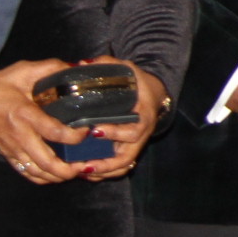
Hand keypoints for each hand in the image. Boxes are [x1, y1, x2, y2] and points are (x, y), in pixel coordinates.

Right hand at [0, 58, 91, 184]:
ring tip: (74, 172)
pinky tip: (54, 176)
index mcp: (27, 115)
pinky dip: (41, 178)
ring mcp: (12, 148)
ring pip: (36, 172)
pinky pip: (25, 172)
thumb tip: (75, 66)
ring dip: (57, 176)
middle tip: (85, 164)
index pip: (55, 132)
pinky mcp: (6, 154)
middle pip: (47, 162)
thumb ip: (49, 68)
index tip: (87, 131)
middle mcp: (20, 136)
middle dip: (68, 168)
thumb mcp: (23, 70)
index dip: (75, 136)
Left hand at [78, 57, 168, 181]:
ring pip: (124, 165)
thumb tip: (81, 63)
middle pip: (128, 156)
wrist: (156, 94)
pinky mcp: (130, 149)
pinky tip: (87, 172)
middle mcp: (142, 133)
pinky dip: (105, 173)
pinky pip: (121, 167)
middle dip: (106, 163)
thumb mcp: (127, 69)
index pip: (133, 130)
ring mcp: (136, 144)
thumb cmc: (138, 82)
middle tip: (83, 163)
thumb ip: (106, 64)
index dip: (115, 133)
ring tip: (81, 172)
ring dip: (103, 171)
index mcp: (144, 115)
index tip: (94, 130)